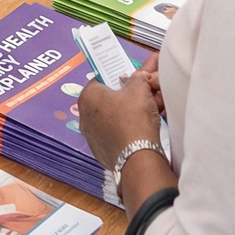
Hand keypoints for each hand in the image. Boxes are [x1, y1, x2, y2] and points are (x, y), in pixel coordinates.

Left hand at [77, 53, 170, 180]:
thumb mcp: (139, 87)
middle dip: (128, 96)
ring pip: (115, 119)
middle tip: (145, 93)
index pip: (102, 80)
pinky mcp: (103, 154)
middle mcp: (84, 117)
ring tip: (150, 110)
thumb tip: (136, 77)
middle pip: (109, 100)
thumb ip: (137, 77)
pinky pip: (117, 135)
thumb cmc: (134, 116)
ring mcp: (93, 138)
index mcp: (87, 97)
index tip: (133, 80)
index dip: (119, 77)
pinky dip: (128, 130)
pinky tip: (144, 129)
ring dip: (130, 113)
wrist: (138, 157)